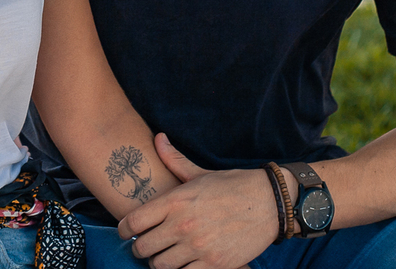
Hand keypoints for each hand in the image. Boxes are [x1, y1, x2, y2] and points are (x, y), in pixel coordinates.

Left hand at [115, 134, 276, 268]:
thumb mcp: (200, 172)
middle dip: (141, 247)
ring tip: (167, 253)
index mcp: (176, 200)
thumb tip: (157, 138)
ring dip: (160, 261)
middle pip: (142, 248)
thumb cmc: (233, 185)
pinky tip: (186, 261)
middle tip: (149, 244)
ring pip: (160, 266)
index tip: (127, 231)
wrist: (270, 203)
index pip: (133, 222)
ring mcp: (198, 247)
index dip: (124, 229)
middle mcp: (183, 225)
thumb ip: (173, 159)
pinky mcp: (214, 265)